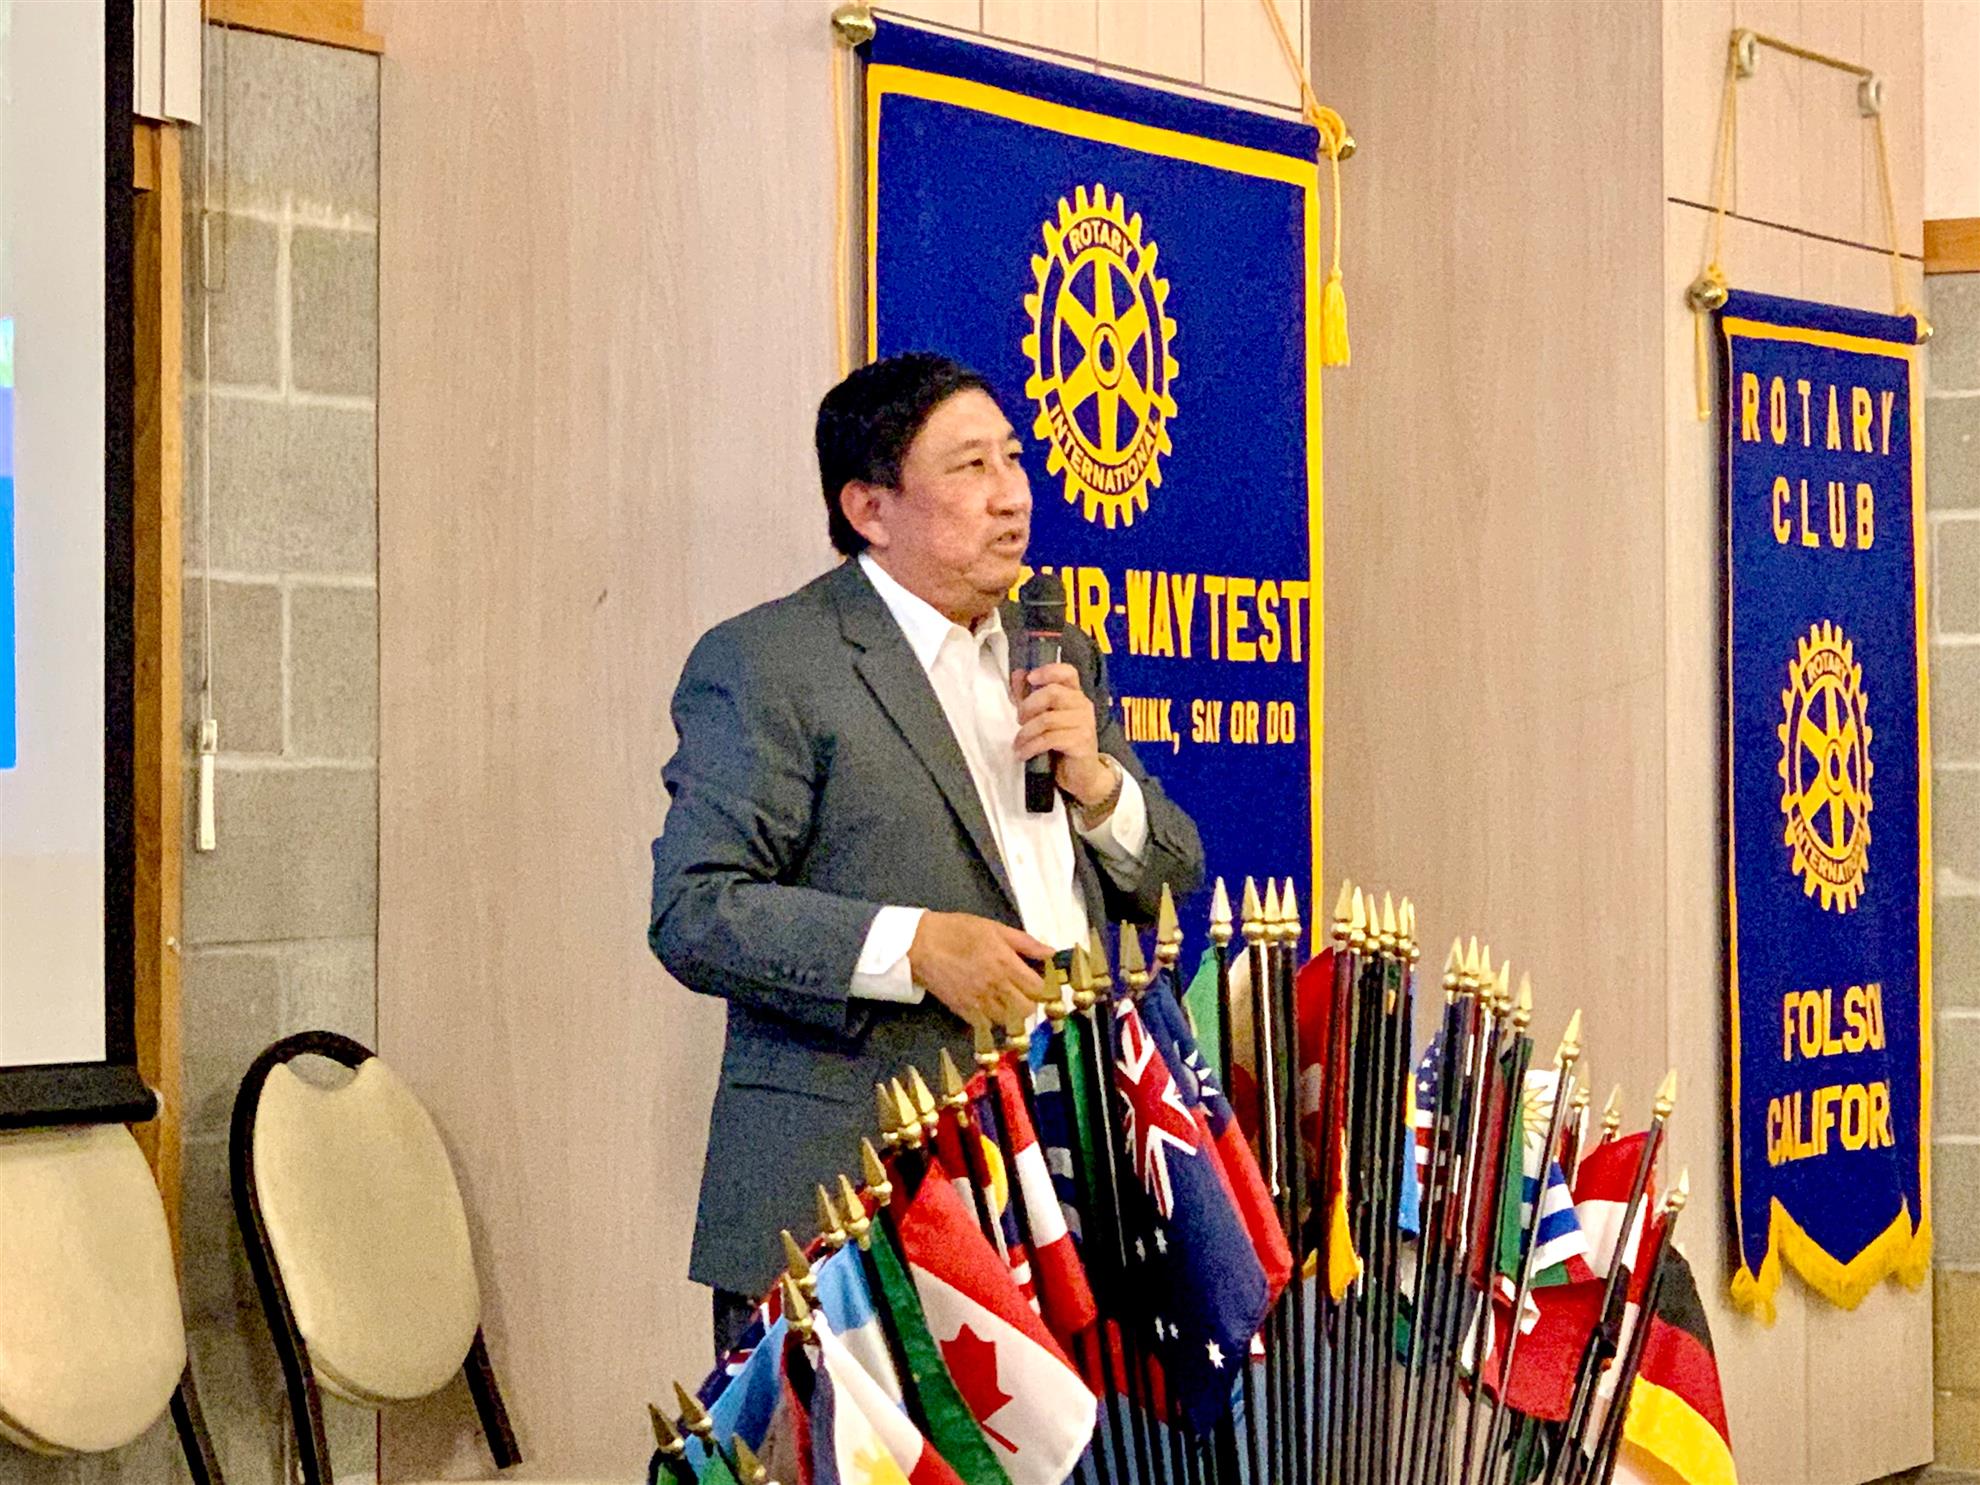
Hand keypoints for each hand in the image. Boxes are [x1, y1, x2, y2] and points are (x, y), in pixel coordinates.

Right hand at [907, 911, 1052, 1030]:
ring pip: (1009, 1022)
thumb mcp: (994, 928)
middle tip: (1024, 991)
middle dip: (1030, 1001)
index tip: (1039, 980)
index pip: (1039, 988)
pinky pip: (987, 1026)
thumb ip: (1025, 943)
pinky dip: (992, 1019)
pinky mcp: (964, 1012)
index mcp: (1006, 965)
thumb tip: (1051, 953)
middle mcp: (996, 988)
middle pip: (1027, 1010)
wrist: (920, 945)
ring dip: (1012, 1012)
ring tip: (1007, 999)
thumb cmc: (958, 932)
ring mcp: (980, 1003)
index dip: (1044, 985)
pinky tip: (990, 1006)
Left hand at [1014, 662, 1112, 806]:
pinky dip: (1031, 746)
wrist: (1082, 776)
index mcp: (1075, 695)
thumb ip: (1030, 695)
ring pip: (1047, 719)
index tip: (1030, 677)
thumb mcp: (1043, 717)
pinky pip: (1049, 739)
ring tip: (1018, 743)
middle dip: (1028, 706)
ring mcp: (1084, 723)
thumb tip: (1018, 673)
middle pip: (1052, 693)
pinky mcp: (1081, 742)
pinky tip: (1023, 753)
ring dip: (1026, 732)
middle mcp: (1083, 705)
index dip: (1048, 671)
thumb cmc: (1061, 745)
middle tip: (1019, 720)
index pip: (1068, 672)